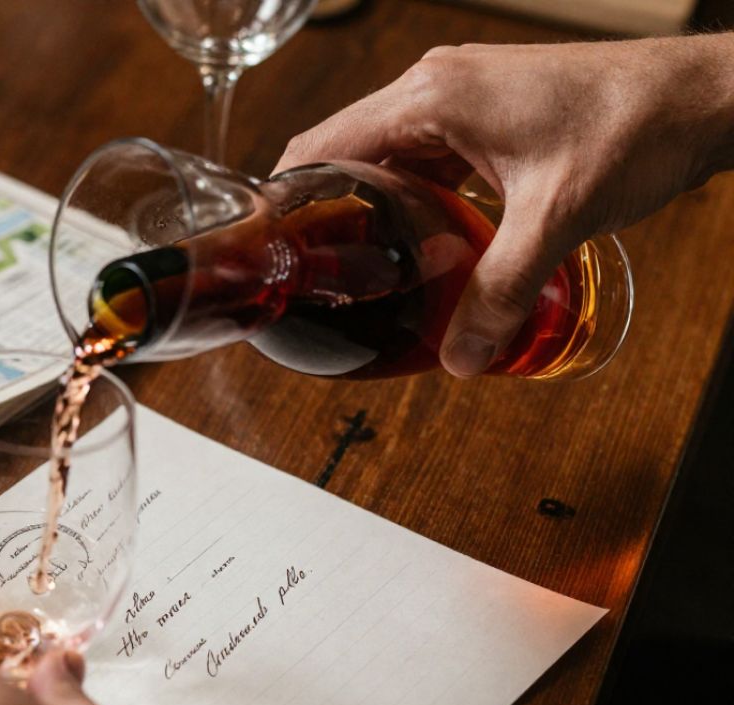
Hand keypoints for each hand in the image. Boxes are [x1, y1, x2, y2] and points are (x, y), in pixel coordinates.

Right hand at [276, 35, 733, 375]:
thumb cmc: (636, 127)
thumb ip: (500, 292)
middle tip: (321, 276)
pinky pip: (423, 155)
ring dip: (372, 207)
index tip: (275, 254)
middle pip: (342, 152)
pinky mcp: (483, 110)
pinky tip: (423, 241)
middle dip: (328, 213)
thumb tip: (459, 356)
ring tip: (363, 268)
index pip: (319, 146)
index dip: (287, 201)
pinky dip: (413, 197)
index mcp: (428, 96)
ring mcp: (457, 95)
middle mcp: (432, 86)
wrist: (702, 96)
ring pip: (383, 155)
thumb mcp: (556, 219)